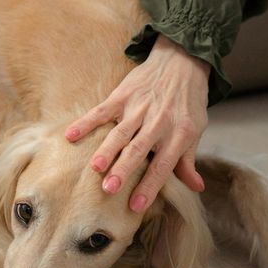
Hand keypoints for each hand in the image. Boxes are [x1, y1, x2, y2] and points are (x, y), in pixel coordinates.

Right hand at [64, 35, 209, 211]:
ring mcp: (139, 107)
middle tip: (110, 189)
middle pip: (139, 150)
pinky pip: (101, 110)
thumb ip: (189, 161)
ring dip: (107, 149)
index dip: (149, 186)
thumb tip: (196, 188)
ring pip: (120, 132)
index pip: (162, 165)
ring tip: (95, 167)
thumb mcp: (195, 130)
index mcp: (178, 134)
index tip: (135, 205)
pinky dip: (86, 122)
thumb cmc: (188, 102)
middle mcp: (158, 122)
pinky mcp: (123, 95)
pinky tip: (71, 135)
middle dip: (124, 169)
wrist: (181, 62)